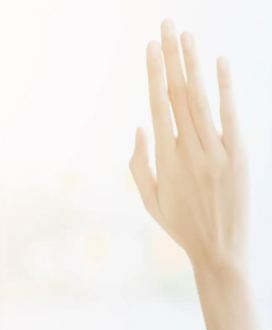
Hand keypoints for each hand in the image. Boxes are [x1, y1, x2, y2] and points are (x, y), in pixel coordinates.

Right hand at [130, 20, 248, 274]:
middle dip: (171, 58)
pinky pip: (229, 115)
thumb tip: (140, 127)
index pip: (157, 105)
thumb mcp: (150, 201)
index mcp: (164, 159)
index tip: (150, 48)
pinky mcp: (238, 156)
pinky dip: (224, 88)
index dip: (154, 74)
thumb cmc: (182, 227)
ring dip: (193, 64)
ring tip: (186, 35)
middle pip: (177, 94)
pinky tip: (219, 63)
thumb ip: (140, 164)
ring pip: (199, 99)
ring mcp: (214, 151)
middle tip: (166, 26)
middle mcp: (187, 150)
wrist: (219, 253)